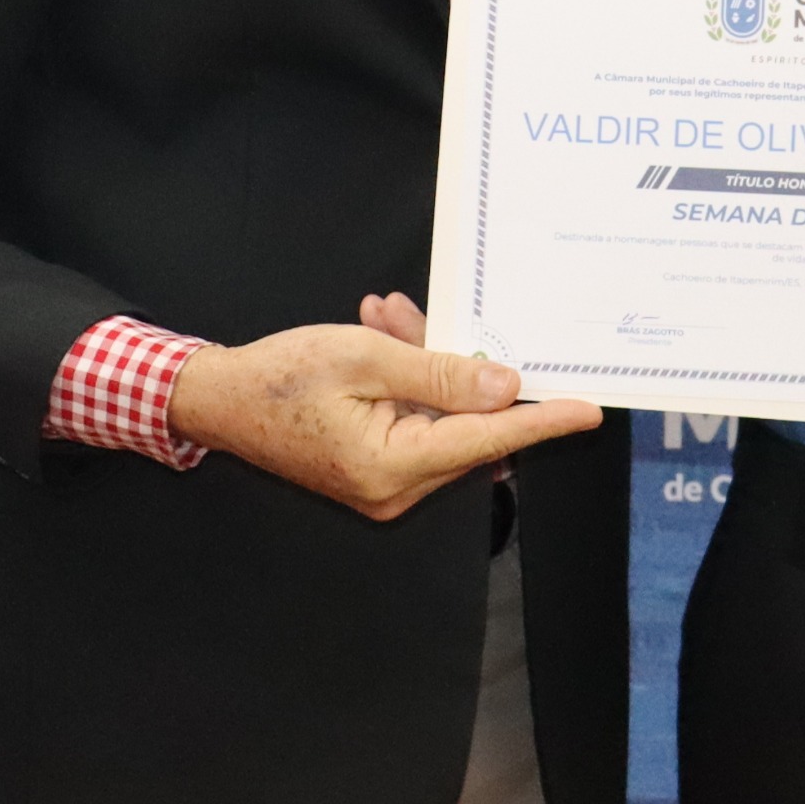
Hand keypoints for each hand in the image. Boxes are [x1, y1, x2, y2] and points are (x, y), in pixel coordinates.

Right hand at [166, 317, 597, 520]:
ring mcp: (384, 482)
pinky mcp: (374, 467)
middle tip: (421, 315)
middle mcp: (395, 488)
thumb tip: (505, 388)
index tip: (587, 411)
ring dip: (422, 362)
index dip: (541, 422)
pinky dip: (405, 379)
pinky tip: (382, 332)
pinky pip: (411, 419)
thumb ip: (440, 373)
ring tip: (385, 315)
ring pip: (437, 414)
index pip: (488, 441)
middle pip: (463, 425)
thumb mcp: (364, 357)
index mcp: (394, 468)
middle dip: (458, 365)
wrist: (216, 398)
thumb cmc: (278, 377)